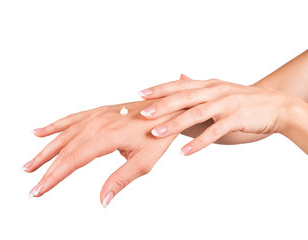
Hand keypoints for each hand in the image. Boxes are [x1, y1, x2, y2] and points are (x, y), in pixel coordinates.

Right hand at [23, 100, 182, 206]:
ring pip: (64, 135)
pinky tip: (39, 132)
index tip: (40, 190)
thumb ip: (120, 180)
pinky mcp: (97, 112)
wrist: (167, 109)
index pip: (74, 160)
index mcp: (108, 136)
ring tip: (29, 165)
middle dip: (47, 169)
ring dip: (45, 150)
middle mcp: (97, 123)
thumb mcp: (144, 162)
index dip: (54, 177)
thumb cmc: (158, 136)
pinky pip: (71, 119)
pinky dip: (54, 126)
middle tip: (33, 186)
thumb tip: (102, 201)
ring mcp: (96, 115)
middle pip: (65, 150)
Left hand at [138, 76, 294, 154]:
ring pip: (196, 113)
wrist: (276, 105)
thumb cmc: (243, 100)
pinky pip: (214, 132)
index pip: (179, 85)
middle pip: (184, 96)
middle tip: (143, 113)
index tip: (140, 94)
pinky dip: (199, 143)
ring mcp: (226, 104)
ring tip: (156, 133)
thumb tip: (179, 76)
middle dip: (161, 105)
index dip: (160, 89)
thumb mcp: (218, 89)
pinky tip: (184, 153)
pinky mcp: (236, 119)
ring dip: (174, 124)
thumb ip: (197, 86)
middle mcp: (215, 91)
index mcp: (208, 84)